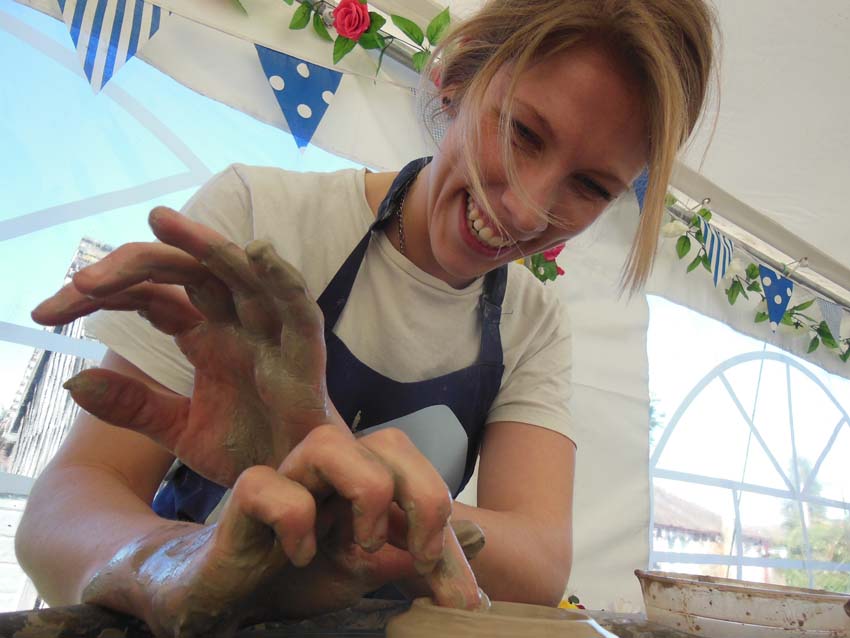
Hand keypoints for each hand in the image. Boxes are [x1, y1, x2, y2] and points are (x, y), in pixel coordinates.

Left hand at [32, 207, 342, 486]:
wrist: (294, 491)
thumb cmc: (250, 452)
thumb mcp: (179, 430)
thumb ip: (134, 405)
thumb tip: (72, 380)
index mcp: (205, 338)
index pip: (149, 297)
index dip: (99, 295)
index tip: (45, 312)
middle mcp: (236, 326)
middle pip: (188, 273)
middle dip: (136, 265)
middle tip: (83, 279)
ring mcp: (271, 335)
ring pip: (241, 276)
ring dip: (206, 247)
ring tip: (161, 222)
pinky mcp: (305, 355)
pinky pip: (299, 310)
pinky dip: (285, 280)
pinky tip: (259, 255)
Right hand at [83, 425, 484, 637]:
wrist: (223, 595)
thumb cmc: (294, 577)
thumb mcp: (366, 572)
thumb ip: (413, 559)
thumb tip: (480, 546)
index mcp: (361, 481)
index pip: (417, 471)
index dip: (445, 520)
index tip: (457, 593)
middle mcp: (327, 471)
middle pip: (388, 441)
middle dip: (421, 495)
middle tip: (422, 554)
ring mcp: (286, 479)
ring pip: (331, 441)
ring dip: (364, 493)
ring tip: (363, 546)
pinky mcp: (243, 501)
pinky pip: (269, 485)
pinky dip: (294, 520)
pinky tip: (299, 557)